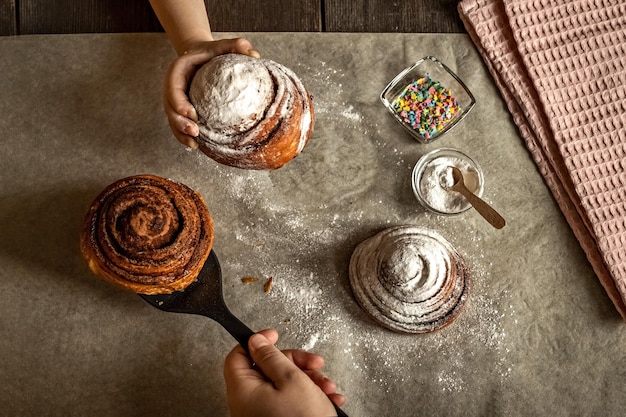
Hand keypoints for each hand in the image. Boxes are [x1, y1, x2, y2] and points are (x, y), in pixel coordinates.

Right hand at [163, 37, 259, 147]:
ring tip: (194, 144)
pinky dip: (184, 136)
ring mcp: (175, 101)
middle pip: (170, 108)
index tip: (193, 114)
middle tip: (195, 132)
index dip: (180, 103)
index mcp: (177, 72)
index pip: (173, 89)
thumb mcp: (222, 45)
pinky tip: (196, 146)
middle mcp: (173, 88)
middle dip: (180, 123)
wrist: (199, 56)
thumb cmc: (211, 52)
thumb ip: (236, 45)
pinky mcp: (180, 111)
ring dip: (181, 134)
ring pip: (173, 121)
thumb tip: (255, 56)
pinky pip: (179, 126)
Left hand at [223, 329, 344, 416]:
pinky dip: (310, 395)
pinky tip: (328, 398)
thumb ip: (271, 356)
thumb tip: (256, 341)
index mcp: (243, 390)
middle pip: (267, 368)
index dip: (257, 342)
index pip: (238, 355)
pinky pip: (291, 400)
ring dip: (309, 379)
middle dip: (295, 363)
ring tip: (327, 387)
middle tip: (313, 364)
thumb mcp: (290, 379)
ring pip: (283, 384)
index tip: (275, 335)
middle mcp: (249, 403)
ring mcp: (263, 414)